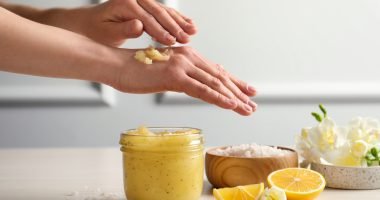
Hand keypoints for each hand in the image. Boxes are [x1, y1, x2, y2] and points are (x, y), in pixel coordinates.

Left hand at [77, 0, 196, 45]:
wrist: (90, 24)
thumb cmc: (97, 31)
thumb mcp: (107, 33)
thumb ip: (123, 29)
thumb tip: (139, 25)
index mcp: (125, 3)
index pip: (147, 18)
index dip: (160, 30)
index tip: (172, 42)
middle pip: (158, 12)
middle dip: (174, 27)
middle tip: (187, 39)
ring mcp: (141, 0)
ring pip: (164, 11)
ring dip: (180, 22)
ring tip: (193, 32)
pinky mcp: (146, 6)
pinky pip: (164, 11)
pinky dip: (177, 19)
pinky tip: (189, 24)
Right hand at [113, 46, 256, 115]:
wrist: (116, 66)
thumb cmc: (136, 72)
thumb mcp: (163, 74)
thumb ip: (182, 78)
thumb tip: (195, 86)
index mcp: (187, 56)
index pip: (215, 71)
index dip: (233, 82)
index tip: (248, 91)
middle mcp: (188, 57)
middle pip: (219, 78)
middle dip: (238, 92)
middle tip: (252, 104)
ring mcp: (182, 66)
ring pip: (214, 84)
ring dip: (234, 98)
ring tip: (247, 109)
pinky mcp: (174, 76)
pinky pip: (201, 90)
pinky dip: (218, 98)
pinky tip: (231, 105)